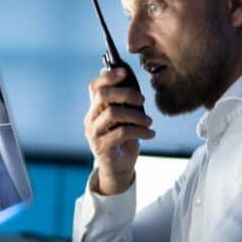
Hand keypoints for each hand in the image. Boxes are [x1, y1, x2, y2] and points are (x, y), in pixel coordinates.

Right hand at [84, 67, 154, 194]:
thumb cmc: (123, 140)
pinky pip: (122, 132)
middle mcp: (90, 119)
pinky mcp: (102, 147)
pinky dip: (140, 131)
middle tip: (142, 100)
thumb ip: (125, 103)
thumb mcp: (125, 119)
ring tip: (148, 121)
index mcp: (95, 109)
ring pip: (113, 113)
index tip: (124, 72)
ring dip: (136, 115)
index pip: (94, 87)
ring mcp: (94, 133)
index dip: (108, 76)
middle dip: (126, 93)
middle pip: (103, 96)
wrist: (118, 168)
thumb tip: (134, 84)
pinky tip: (150, 134)